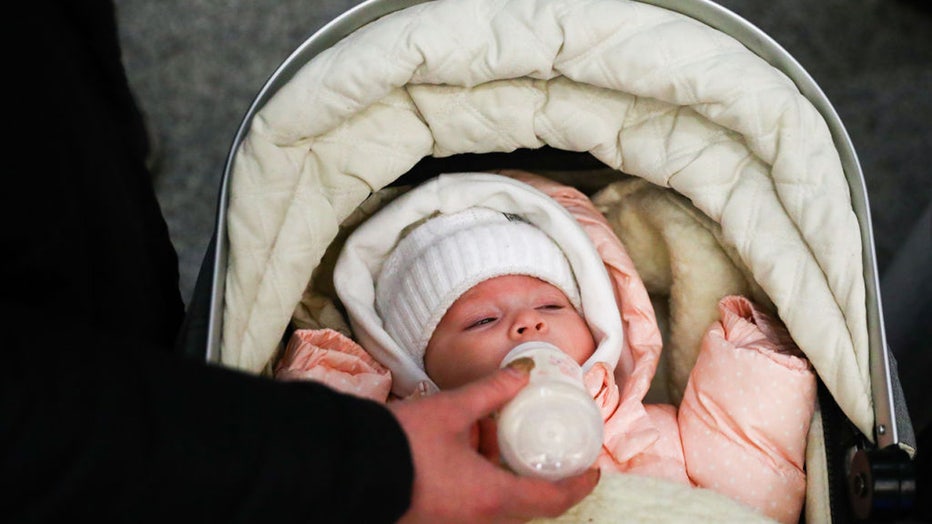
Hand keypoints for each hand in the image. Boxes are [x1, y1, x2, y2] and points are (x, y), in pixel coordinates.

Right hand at [389, 366, 599, 522]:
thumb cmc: (401, 443)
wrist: (348, 468)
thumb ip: (491, 391)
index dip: (578, 485)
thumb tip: (524, 373)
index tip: (594, 470)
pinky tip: (470, 454)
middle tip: (552, 452)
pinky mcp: (435, 520)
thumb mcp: (451, 409)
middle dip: (543, 481)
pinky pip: (474, 506)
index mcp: (491, 498)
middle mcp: (477, 521)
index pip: (552, 500)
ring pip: (498, 507)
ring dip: (508, 480)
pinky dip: (484, 484)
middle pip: (527, 507)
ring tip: (506, 444)